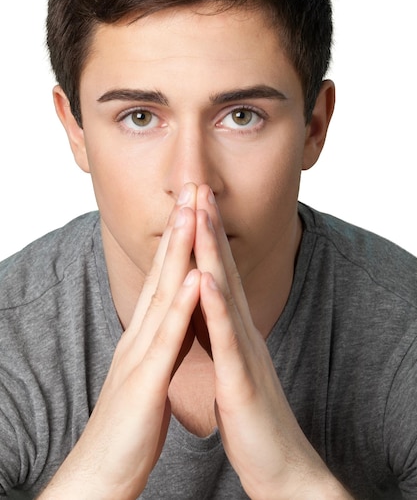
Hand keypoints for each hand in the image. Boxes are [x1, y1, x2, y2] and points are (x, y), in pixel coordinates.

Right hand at [39, 184, 201, 499]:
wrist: (103, 471)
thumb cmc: (131, 423)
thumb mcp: (149, 371)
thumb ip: (161, 342)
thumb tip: (174, 320)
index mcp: (147, 333)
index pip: (166, 276)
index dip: (180, 239)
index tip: (195, 206)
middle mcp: (140, 334)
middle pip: (163, 272)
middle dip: (179, 228)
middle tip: (192, 188)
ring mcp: (141, 354)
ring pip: (163, 293)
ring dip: (178, 251)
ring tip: (192, 213)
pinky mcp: (145, 380)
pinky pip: (167, 338)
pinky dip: (182, 305)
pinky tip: (195, 277)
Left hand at [194, 185, 351, 499]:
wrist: (277, 461)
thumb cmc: (250, 411)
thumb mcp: (232, 360)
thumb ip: (222, 329)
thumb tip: (209, 304)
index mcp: (232, 327)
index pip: (215, 270)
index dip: (203, 234)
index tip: (191, 199)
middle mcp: (240, 329)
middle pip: (220, 267)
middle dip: (207, 224)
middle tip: (197, 184)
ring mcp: (243, 349)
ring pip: (223, 291)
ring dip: (210, 250)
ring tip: (198, 212)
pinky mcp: (241, 377)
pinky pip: (226, 337)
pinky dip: (215, 305)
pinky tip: (206, 278)